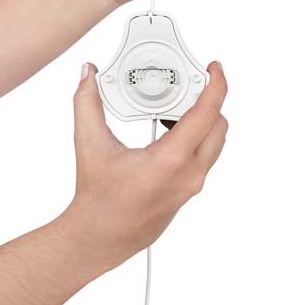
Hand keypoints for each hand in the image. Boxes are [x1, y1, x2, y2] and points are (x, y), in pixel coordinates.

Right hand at [64, 61, 227, 268]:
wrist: (100, 236)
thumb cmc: (97, 197)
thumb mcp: (89, 143)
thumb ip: (87, 102)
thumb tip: (88, 74)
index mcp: (170, 160)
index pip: (207, 114)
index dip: (216, 86)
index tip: (214, 69)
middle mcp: (189, 174)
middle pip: (218, 126)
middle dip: (208, 100)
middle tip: (187, 85)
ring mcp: (191, 185)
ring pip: (214, 143)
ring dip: (202, 121)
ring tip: (171, 108)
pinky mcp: (188, 191)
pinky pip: (204, 157)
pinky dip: (195, 138)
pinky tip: (167, 132)